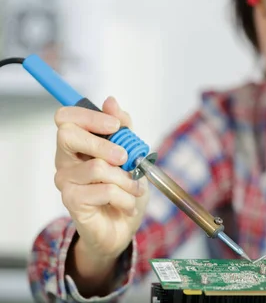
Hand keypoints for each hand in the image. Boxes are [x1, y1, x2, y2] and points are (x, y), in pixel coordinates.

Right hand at [54, 97, 148, 262]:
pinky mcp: (72, 202)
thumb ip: (124, 130)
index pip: (66, 117)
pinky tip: (128, 205)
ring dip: (127, 179)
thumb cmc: (124, 190)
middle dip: (104, 144)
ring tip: (135, 189)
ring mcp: (66, 181)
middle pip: (68, 134)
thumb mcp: (132, 156)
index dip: (89, 116)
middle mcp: (65, 160)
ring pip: (98, 167)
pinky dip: (126, 197)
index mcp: (78, 144)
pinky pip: (105, 190)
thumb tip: (111, 102)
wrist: (123, 228)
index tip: (115, 126)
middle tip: (126, 158)